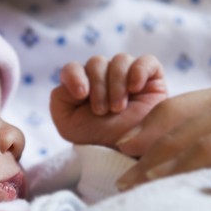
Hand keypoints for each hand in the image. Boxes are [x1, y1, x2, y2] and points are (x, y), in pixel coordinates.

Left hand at [50, 54, 167, 147]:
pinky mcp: (151, 76)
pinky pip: (146, 61)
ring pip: (119, 60)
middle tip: (103, 111)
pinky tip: (135, 89)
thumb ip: (59, 98)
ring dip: (117, 85)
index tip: (82, 95)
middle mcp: (104, 75)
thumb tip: (76, 78)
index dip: (75, 76)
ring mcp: (128, 74)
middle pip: (96, 62)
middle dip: (98, 87)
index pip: (73, 68)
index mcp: (82, 83)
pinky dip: (138, 71)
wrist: (129, 150)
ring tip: (119, 108)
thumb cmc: (98, 137)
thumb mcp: (67, 123)